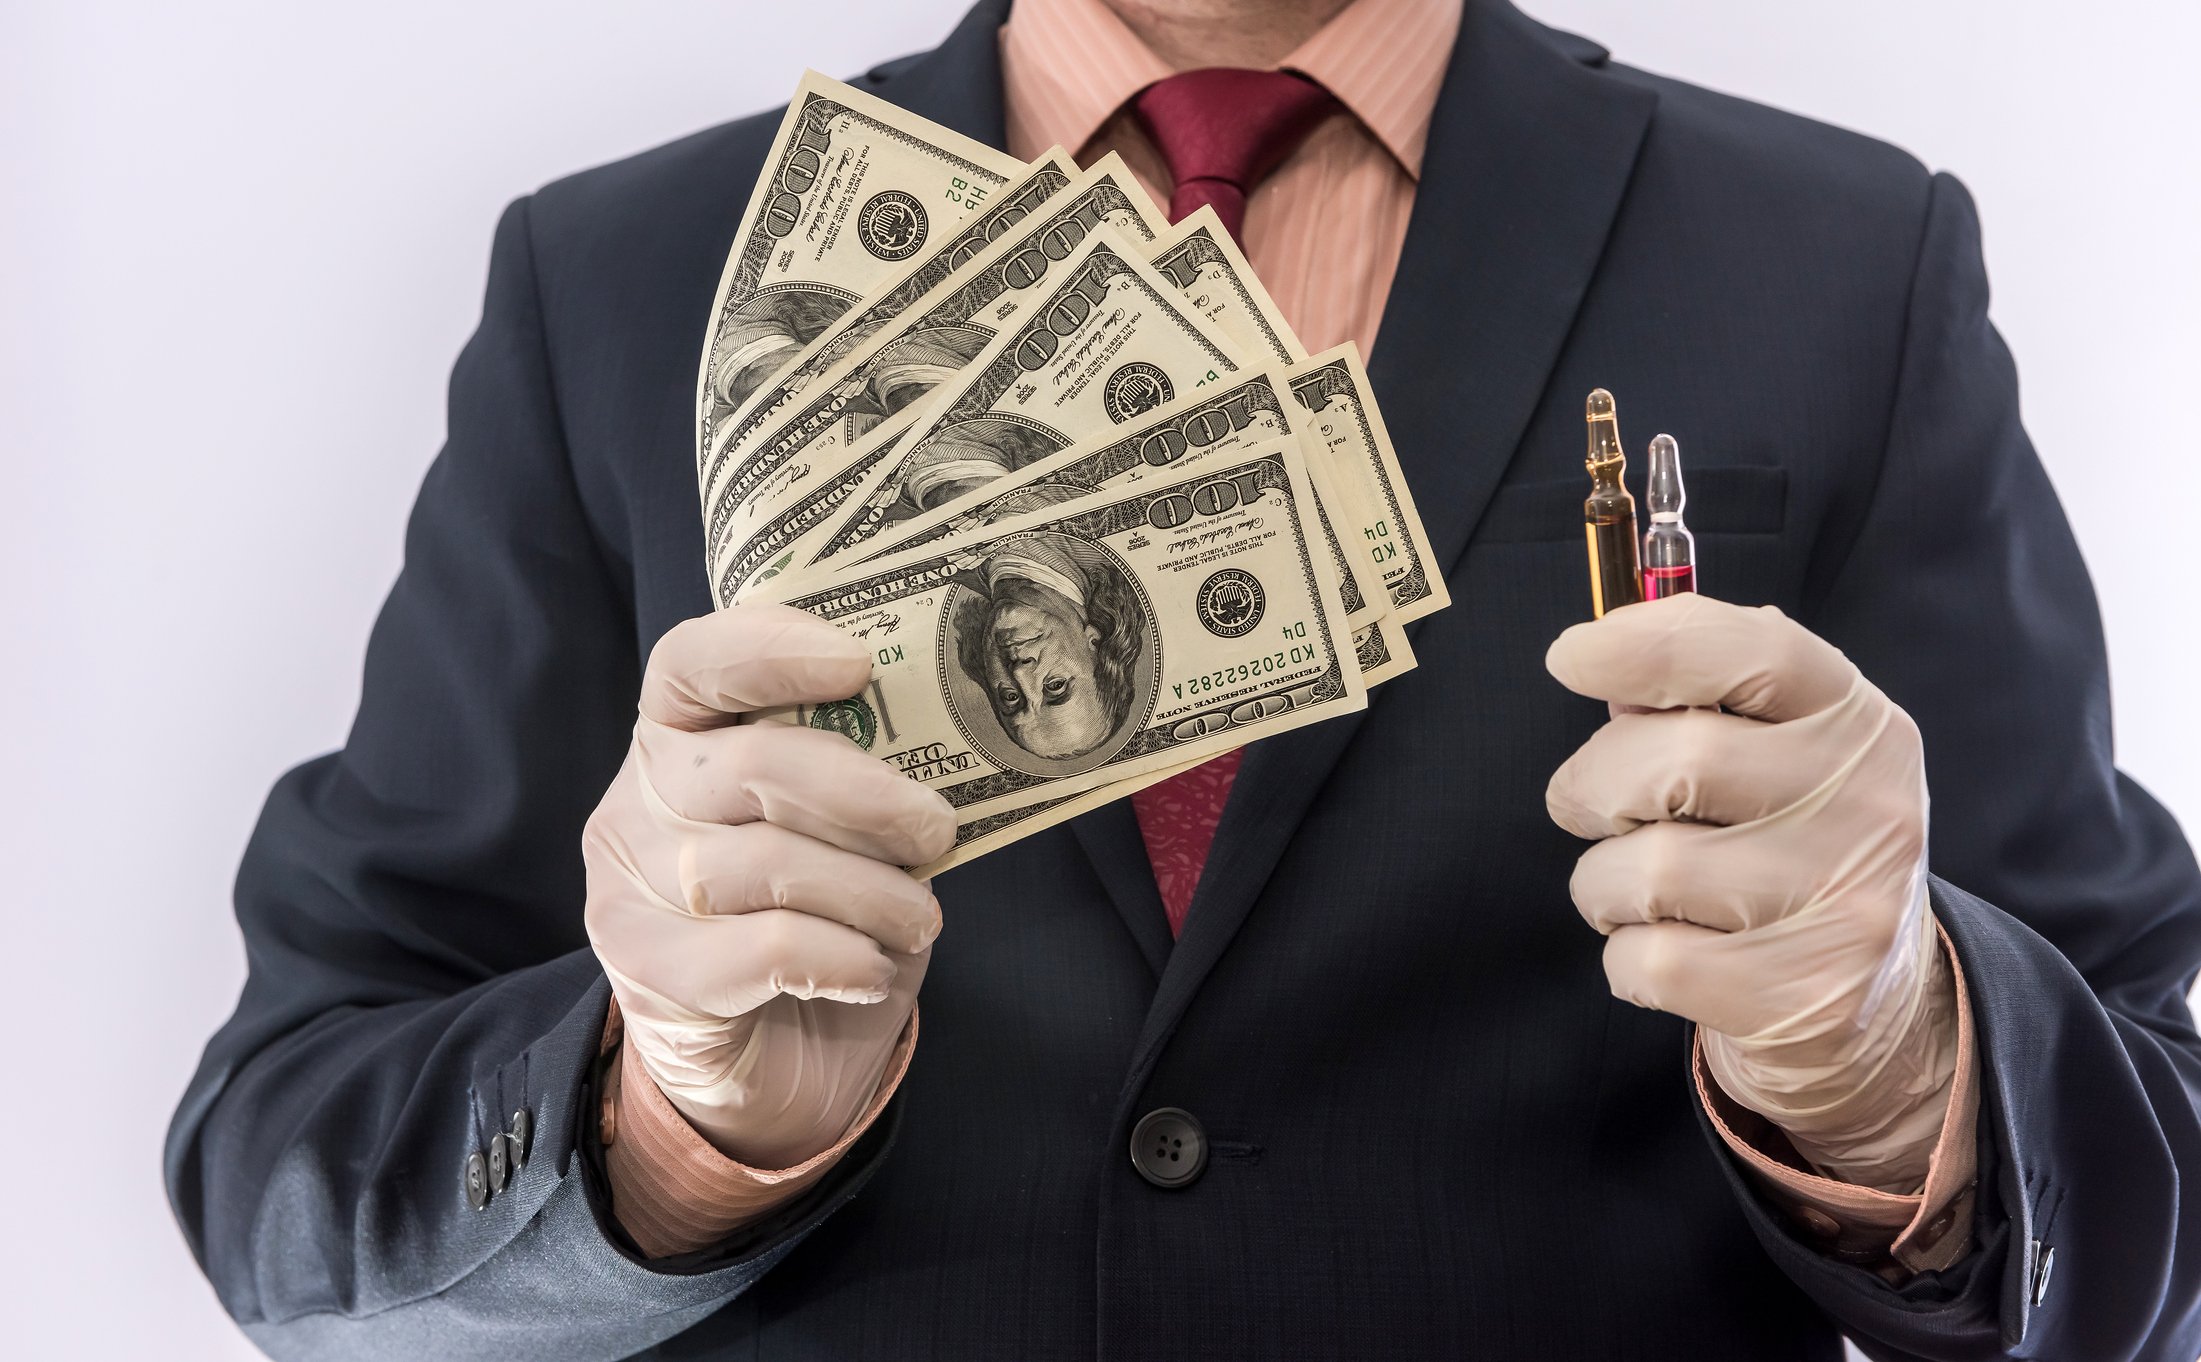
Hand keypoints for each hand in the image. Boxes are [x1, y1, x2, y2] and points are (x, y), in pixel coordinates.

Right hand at [583, 605, 956, 1168]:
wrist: (771, 1066)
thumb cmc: (816, 921)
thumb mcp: (842, 835)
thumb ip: (862, 779)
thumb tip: (950, 742)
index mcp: (677, 741)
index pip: (692, 664)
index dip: (768, 648)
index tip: (857, 664)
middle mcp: (637, 803)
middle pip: (748, 763)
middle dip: (861, 793)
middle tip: (936, 828)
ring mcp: (631, 889)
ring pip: (764, 863)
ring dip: (869, 891)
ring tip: (919, 918)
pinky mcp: (651, 974)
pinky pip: (765, 948)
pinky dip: (841, 955)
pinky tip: (873, 969)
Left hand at [1544, 593, 1958, 1191]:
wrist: (1872, 1004)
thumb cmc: (1783, 849)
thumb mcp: (1776, 755)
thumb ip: (1696, 702)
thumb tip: (1598, 664)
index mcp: (1857, 723)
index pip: (1756, 651)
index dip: (1647, 645)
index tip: (1570, 658)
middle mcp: (1868, 806)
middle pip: (1679, 760)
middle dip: (1594, 782)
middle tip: (1586, 806)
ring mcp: (1844, 908)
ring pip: (1649, 871)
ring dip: (1603, 881)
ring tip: (1636, 889)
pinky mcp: (1805, 999)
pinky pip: (1650, 960)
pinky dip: (1625, 955)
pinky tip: (1666, 949)